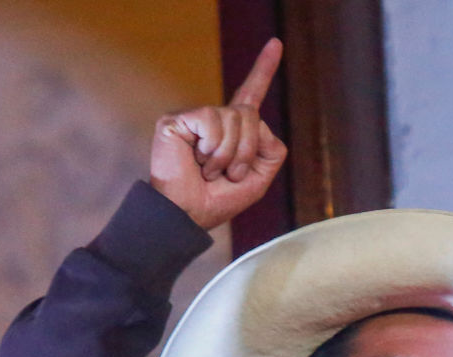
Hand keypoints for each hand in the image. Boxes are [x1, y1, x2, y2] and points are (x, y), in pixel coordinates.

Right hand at [149, 38, 287, 229]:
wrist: (188, 215)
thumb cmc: (219, 201)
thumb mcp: (258, 180)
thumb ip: (271, 151)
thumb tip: (261, 123)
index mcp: (234, 130)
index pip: (251, 94)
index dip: (263, 69)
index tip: (276, 44)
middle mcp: (215, 119)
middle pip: (251, 114)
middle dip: (247, 150)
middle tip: (228, 174)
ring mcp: (195, 118)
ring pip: (233, 118)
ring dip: (228, 154)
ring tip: (209, 170)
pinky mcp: (176, 120)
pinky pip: (212, 121)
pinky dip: (212, 148)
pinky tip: (197, 160)